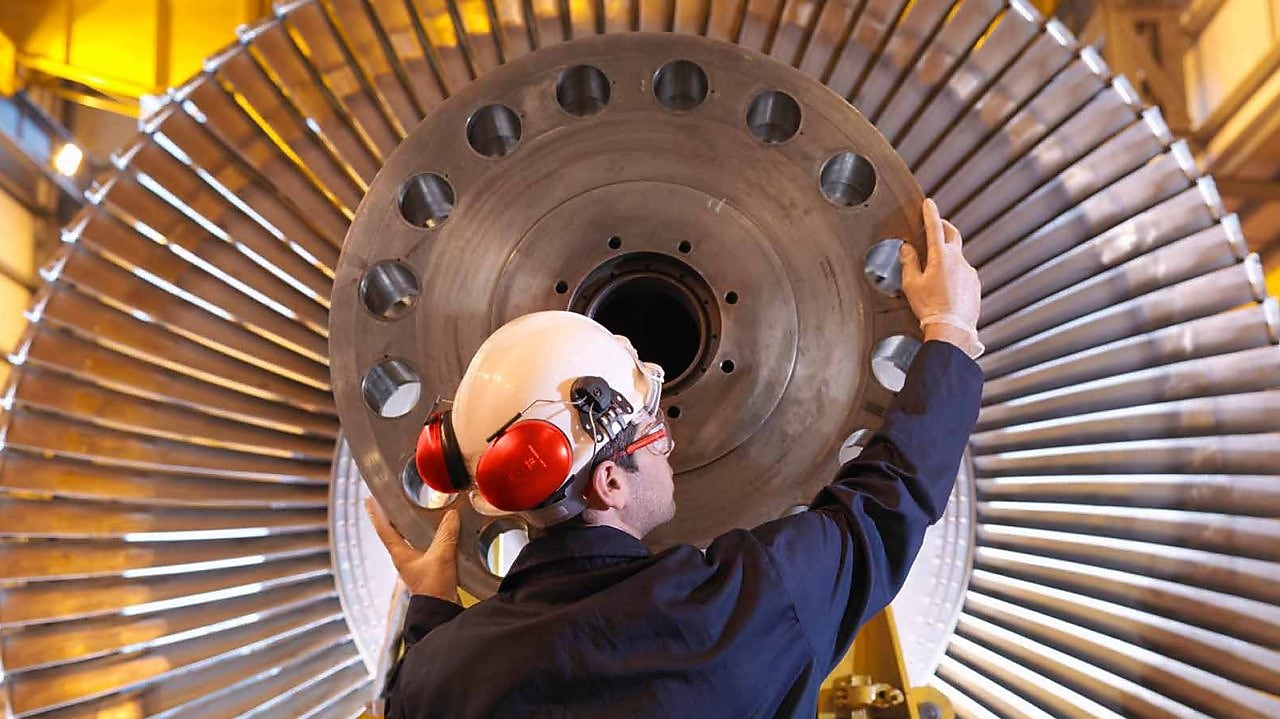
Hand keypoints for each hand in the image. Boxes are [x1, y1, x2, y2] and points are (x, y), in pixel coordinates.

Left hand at [366, 496, 460, 602]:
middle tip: (391, 502)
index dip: (376, 514)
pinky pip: (427, 547)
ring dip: (412, 526)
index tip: (368, 500)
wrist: (440, 612)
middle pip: (396, 532)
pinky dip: (430, 536)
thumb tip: (451, 516)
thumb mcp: (440, 557)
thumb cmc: (433, 590)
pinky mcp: (429, 568)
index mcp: (400, 554)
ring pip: (411, 539)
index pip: (384, 529)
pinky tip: (439, 533)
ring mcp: (416, 564)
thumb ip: (446, 535)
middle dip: (393, 517)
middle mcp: (405, 558)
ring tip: (415, 512)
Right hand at [899, 199, 982, 356]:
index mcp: (941, 257)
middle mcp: (958, 261)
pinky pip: (964, 273)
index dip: (930, 213)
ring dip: (947, 256)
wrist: (952, 329)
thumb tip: (907, 249)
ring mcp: (969, 272)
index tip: (929, 204)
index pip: (934, 227)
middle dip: (944, 226)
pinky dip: (955, 273)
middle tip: (937, 225)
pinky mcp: (975, 285)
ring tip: (935, 270)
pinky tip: (946, 287)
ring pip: (957, 257)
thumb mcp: (911, 284)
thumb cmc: (931, 308)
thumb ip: (909, 262)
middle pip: (952, 235)